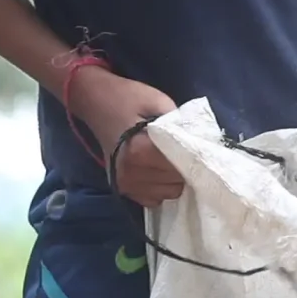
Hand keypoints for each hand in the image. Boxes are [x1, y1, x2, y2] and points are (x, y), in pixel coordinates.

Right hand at [62, 66, 182, 205]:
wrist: (96, 102)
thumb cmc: (128, 98)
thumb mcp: (159, 102)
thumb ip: (180, 124)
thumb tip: (200, 144)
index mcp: (139, 152)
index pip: (181, 167)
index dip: (193, 157)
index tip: (196, 147)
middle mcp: (130, 173)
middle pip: (176, 184)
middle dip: (183, 169)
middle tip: (180, 151)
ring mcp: (124, 183)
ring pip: (167, 194)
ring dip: (171, 180)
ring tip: (166, 160)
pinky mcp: (121, 188)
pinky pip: (153, 199)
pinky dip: (159, 187)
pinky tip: (156, 171)